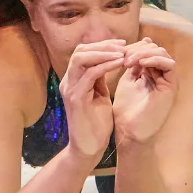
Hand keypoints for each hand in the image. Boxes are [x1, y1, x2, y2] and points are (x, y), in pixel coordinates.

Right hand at [58, 40, 127, 163]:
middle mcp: (68, 82)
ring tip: (123, 53)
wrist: (89, 147)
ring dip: (104, 52)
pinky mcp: (76, 98)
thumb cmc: (96, 123)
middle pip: (79, 50)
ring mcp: (70, 89)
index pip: (82, 52)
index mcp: (73, 80)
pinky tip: (120, 64)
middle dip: (103, 45)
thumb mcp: (99, 94)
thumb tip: (110, 60)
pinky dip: (106, 65)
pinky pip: (91, 74)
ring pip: (82, 58)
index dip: (102, 45)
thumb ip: (100, 78)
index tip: (122, 44)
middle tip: (123, 45)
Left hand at [112, 37, 176, 145]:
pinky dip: (154, 60)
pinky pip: (169, 64)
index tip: (116, 52)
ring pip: (162, 53)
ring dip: (143, 53)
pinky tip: (139, 63)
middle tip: (122, 55)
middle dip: (137, 48)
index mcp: (152, 73)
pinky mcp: (172, 87)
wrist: (129, 132)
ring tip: (128, 60)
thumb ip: (131, 65)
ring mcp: (168, 80)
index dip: (132, 47)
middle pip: (155, 48)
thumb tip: (130, 45)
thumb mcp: (127, 81)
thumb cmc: (125, 111)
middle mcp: (162, 75)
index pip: (147, 49)